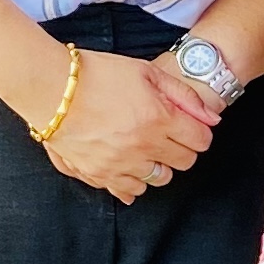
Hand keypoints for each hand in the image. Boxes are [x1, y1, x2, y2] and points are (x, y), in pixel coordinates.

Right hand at [42, 50, 216, 203]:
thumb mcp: (147, 72)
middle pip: (184, 162)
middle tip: (166, 134)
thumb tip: (213, 119)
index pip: (201, 141)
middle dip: (181, 148)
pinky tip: (128, 166)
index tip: (187, 125)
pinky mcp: (97, 173)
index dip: (197, 131)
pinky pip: (127, 191)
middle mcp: (144, 146)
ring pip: (158, 179)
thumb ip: (185, 96)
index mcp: (160, 119)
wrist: (50, 87)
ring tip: (144, 147)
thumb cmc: (98, 74)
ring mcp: (120, 163)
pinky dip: (133, 181)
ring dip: (157, 165)